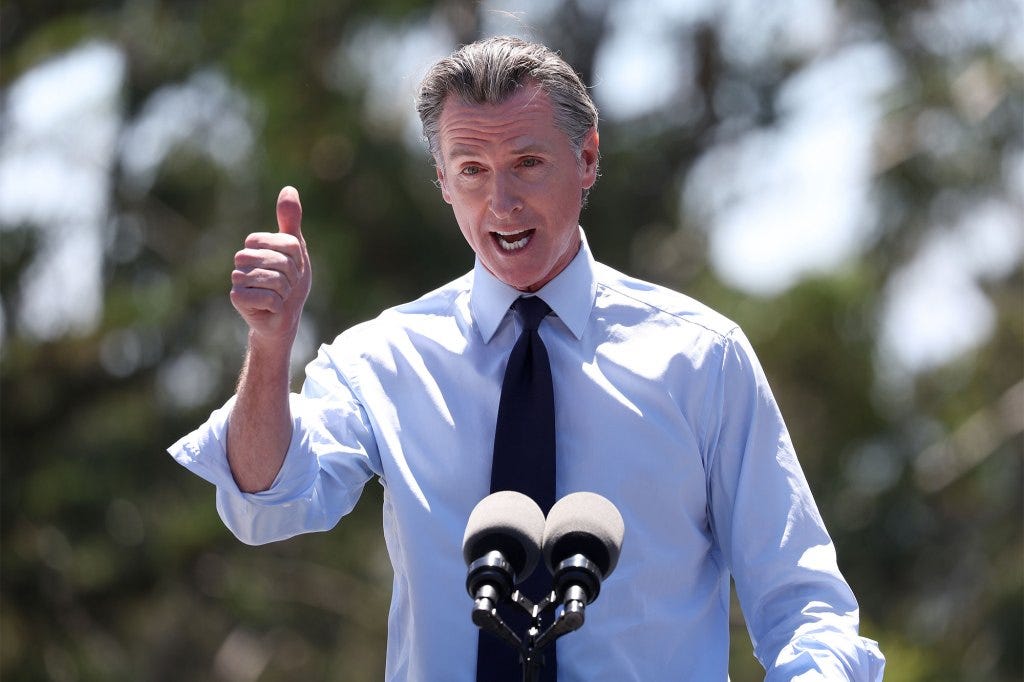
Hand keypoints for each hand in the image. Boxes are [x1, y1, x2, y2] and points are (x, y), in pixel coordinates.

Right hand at [230, 186, 311, 347]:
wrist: (284, 317)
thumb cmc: (290, 283)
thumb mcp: (295, 250)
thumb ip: (290, 221)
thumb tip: (288, 188)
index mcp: (255, 243)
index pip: (287, 243)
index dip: (297, 258)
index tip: (293, 268)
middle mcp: (242, 258)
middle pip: (280, 261)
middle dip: (292, 276)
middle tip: (286, 285)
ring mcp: (237, 278)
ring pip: (274, 279)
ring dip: (285, 292)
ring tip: (279, 296)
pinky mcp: (237, 298)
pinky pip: (268, 297)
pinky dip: (277, 305)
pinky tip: (270, 308)